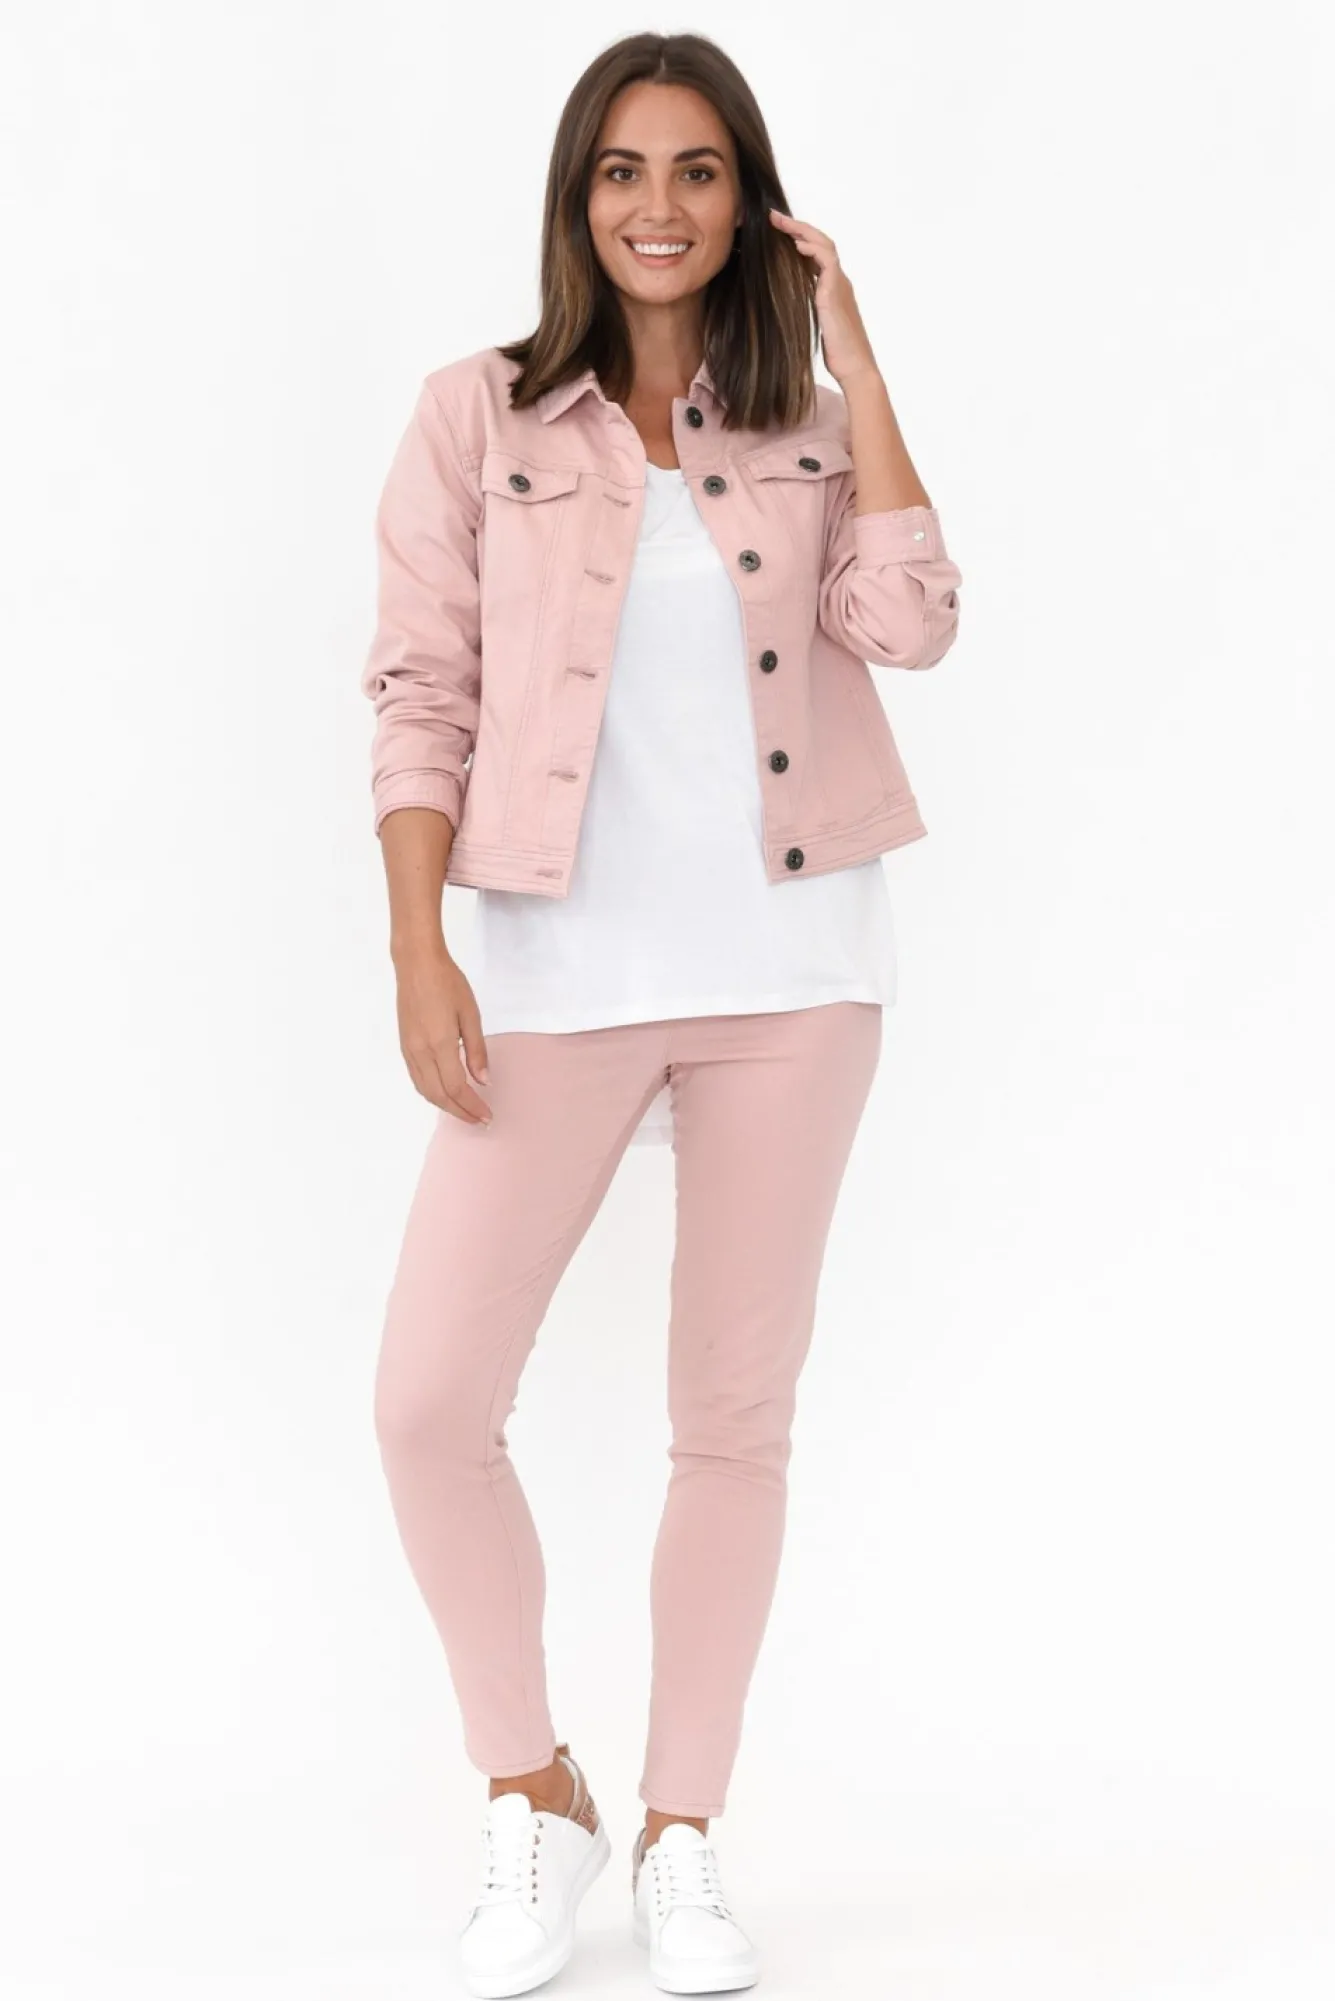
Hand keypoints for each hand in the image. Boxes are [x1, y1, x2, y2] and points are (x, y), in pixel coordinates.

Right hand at [393, 937, 491, 1124]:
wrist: (416, 963)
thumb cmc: (447, 982)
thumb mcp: (470, 1014)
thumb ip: (477, 1050)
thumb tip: (483, 1080)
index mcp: (440, 1044)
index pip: (457, 1087)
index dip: (472, 1105)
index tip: (487, 1115)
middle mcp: (420, 1052)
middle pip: (439, 1095)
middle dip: (459, 1112)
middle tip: (478, 1120)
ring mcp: (409, 1050)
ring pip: (425, 1090)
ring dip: (444, 1106)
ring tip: (463, 1111)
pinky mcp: (404, 1045)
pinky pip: (416, 1078)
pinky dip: (431, 1092)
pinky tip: (443, 1092)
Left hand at [767, 206, 879, 386]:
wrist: (855, 368)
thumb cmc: (838, 354)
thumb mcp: (818, 325)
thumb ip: (809, 308)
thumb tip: (788, 304)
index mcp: (834, 288)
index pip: (817, 253)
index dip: (799, 238)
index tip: (778, 230)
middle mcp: (839, 281)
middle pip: (820, 242)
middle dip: (797, 226)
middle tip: (774, 216)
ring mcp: (839, 285)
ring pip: (824, 245)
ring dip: (801, 230)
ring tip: (780, 222)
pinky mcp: (836, 294)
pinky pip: (826, 261)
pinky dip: (812, 249)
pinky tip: (796, 244)